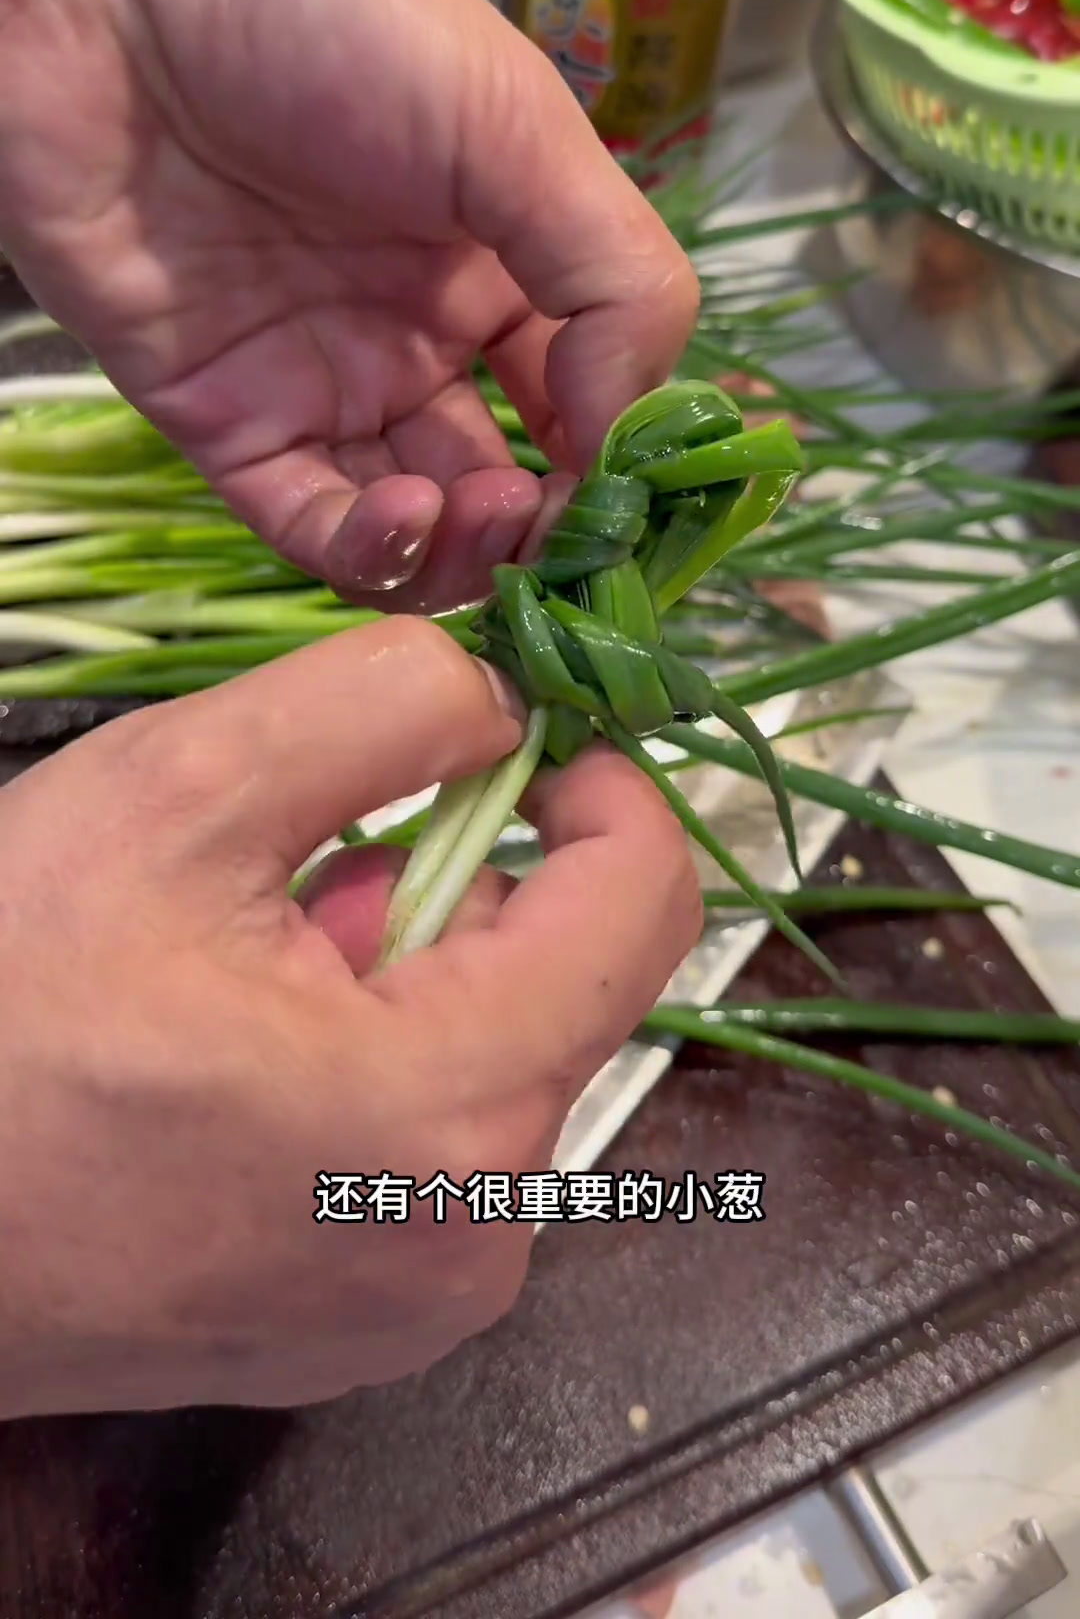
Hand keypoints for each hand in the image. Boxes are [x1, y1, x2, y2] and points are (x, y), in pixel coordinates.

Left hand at [0, 0, 697, 611]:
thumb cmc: (320, 5)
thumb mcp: (515, 119)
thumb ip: (611, 277)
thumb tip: (637, 432)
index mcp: (499, 250)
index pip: (588, 390)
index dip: (623, 453)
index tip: (646, 495)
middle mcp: (415, 325)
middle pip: (506, 475)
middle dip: (548, 521)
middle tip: (562, 527)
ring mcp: (318, 376)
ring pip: (415, 524)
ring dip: (468, 548)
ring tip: (493, 514)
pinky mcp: (220, 418)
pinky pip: (308, 525)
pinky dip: (370, 550)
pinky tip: (404, 511)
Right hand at [0, 620, 700, 1414]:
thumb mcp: (179, 797)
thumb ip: (381, 704)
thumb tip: (504, 692)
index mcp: (457, 1113)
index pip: (645, 902)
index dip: (601, 784)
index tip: (520, 734)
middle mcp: (478, 1236)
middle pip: (561, 981)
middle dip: (451, 892)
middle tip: (292, 885)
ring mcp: (424, 1300)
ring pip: (491, 1057)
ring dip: (399, 979)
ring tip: (234, 985)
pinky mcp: (365, 1325)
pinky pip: (433, 1147)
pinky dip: (371, 1070)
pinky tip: (238, 1067)